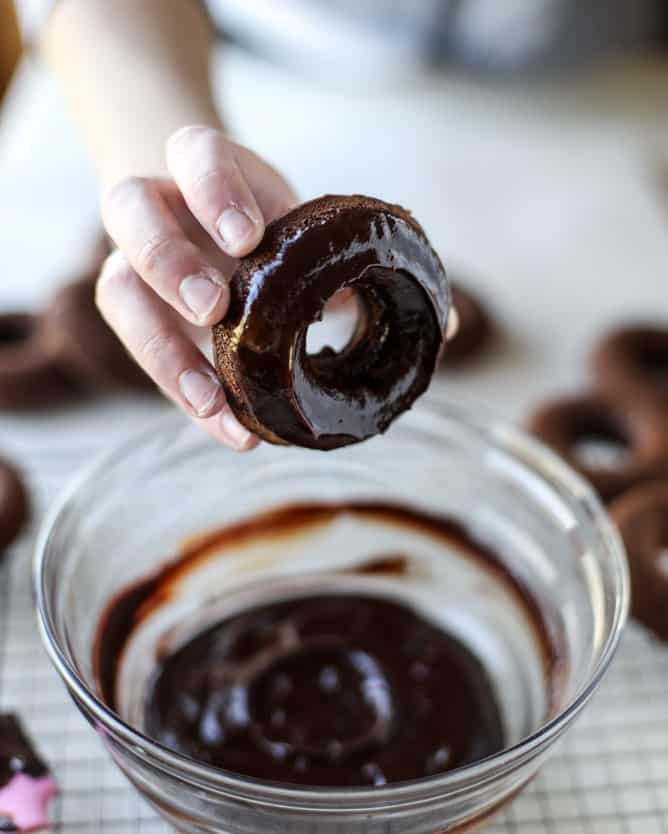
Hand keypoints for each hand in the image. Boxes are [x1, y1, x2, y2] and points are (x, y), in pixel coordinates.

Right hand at [97, 126, 296, 450]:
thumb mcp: (292, 220)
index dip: (214, 190)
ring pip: (117, 290)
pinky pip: (148, 359)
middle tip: (213, 309)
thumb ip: (317, 252)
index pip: (194, 152)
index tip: (247, 239)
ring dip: (160, 347)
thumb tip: (355, 301)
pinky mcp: (140, 319)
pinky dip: (189, 399)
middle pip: (129, 211)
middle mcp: (154, 207)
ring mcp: (135, 263)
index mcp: (200, 167)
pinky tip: (232, 430)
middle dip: (168, 261)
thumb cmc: (262, 222)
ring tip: (210, 397)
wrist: (211, 228)